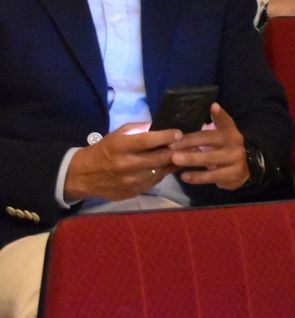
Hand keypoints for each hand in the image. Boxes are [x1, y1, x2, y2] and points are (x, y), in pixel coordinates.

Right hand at [64, 123, 181, 202]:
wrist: (82, 176)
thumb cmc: (103, 150)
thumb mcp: (117, 135)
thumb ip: (139, 129)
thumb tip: (161, 125)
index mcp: (121, 147)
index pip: (148, 141)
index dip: (166, 136)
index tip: (179, 133)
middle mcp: (126, 165)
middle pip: (159, 158)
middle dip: (177, 151)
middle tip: (190, 145)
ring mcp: (130, 181)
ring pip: (161, 171)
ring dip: (173, 163)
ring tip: (185, 155)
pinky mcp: (133, 192)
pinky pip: (154, 181)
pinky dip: (162, 173)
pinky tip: (168, 166)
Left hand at [168, 103, 249, 189]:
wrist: (244, 170)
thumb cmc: (226, 149)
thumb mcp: (225, 134)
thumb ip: (218, 120)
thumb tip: (213, 104)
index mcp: (230, 132)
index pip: (222, 122)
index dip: (216, 115)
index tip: (205, 110)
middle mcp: (235, 144)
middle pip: (210, 140)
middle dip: (189, 142)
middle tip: (171, 144)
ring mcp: (235, 160)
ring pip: (211, 159)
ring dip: (192, 159)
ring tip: (175, 159)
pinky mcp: (232, 175)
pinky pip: (212, 176)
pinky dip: (197, 177)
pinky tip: (184, 176)